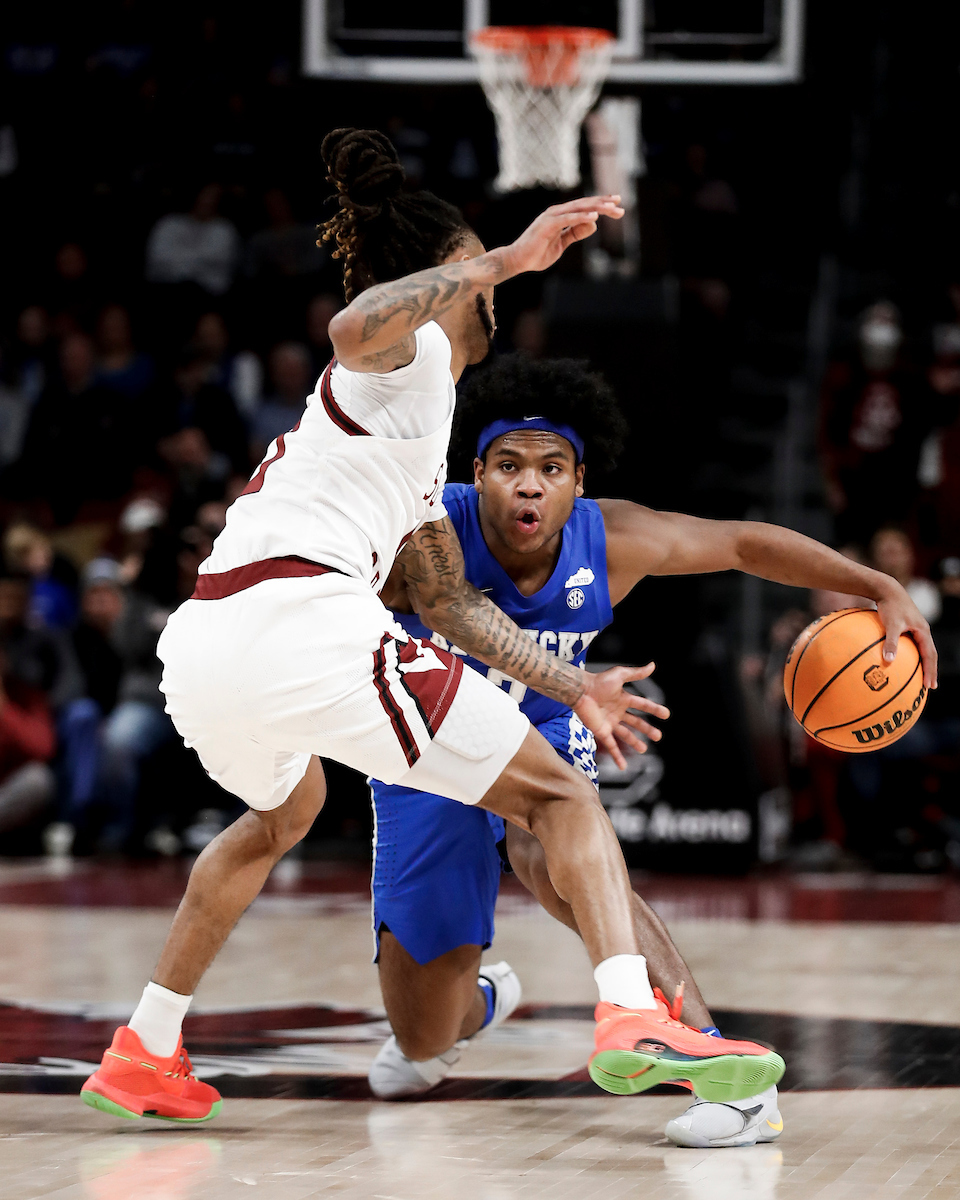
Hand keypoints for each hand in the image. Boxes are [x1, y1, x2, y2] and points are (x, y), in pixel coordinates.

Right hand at [502, 196, 624, 275]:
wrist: (517, 260)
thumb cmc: (537, 253)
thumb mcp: (562, 244)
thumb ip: (575, 233)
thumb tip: (593, 224)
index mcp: (561, 216)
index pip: (584, 207)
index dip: (601, 204)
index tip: (617, 204)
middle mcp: (557, 212)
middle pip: (585, 204)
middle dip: (604, 203)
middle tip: (621, 204)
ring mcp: (552, 217)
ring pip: (579, 208)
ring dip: (596, 207)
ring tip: (612, 207)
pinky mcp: (547, 225)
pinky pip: (568, 219)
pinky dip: (581, 216)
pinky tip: (594, 216)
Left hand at [573, 662, 669, 769]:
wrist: (580, 691)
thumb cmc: (598, 682)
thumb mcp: (620, 675)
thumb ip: (636, 673)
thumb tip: (653, 665)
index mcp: (623, 698)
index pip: (642, 705)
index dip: (654, 710)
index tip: (666, 715)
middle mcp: (618, 712)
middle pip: (636, 722)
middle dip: (647, 729)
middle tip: (658, 737)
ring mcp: (610, 722)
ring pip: (625, 735)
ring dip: (635, 743)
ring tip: (644, 750)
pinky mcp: (601, 731)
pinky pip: (611, 746)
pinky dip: (617, 756)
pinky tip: (623, 766)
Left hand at [876, 586, 937, 689]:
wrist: (887, 589)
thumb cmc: (890, 606)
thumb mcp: (891, 624)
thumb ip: (890, 642)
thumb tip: (887, 661)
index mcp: (923, 631)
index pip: (930, 656)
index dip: (931, 671)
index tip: (929, 686)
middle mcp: (922, 631)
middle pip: (930, 654)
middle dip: (930, 671)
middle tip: (928, 686)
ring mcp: (915, 628)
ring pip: (922, 649)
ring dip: (921, 663)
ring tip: (918, 677)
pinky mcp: (906, 626)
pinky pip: (911, 644)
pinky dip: (909, 654)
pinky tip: (899, 661)